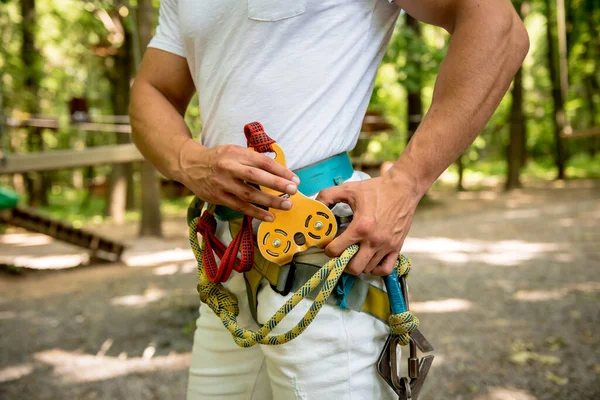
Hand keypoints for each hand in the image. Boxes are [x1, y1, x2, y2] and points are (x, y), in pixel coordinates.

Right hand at [178, 139, 299, 220]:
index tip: (294, 179)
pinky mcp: (218, 197)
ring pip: (249, 195)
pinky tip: (269, 216)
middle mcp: (228, 167)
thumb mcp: (235, 151)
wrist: (190, 165)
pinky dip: (255, 213)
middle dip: (276, 184)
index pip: (262, 162)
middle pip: (256, 177)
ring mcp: (222, 184)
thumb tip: (279, 171)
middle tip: (293, 190)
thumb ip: (253, 160)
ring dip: (269, 201)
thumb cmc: (219, 158)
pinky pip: (239, 207)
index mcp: (236, 153)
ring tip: (286, 205)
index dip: (280, 171)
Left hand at [316, 169, 421, 275]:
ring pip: (368, 269)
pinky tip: (369, 260)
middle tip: (341, 253)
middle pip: (353, 267)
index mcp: (361, 227)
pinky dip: (376, 269)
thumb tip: (315, 205)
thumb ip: (328, 196)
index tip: (328, 246)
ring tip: (354, 254)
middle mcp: (374, 240)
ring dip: (358, 264)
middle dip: (343, 263)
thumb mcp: (349, 189)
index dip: (328, 249)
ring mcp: (387, 246)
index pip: (337, 250)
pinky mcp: (397, 247)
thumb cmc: (376, 189)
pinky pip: (385, 269)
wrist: (403, 188)